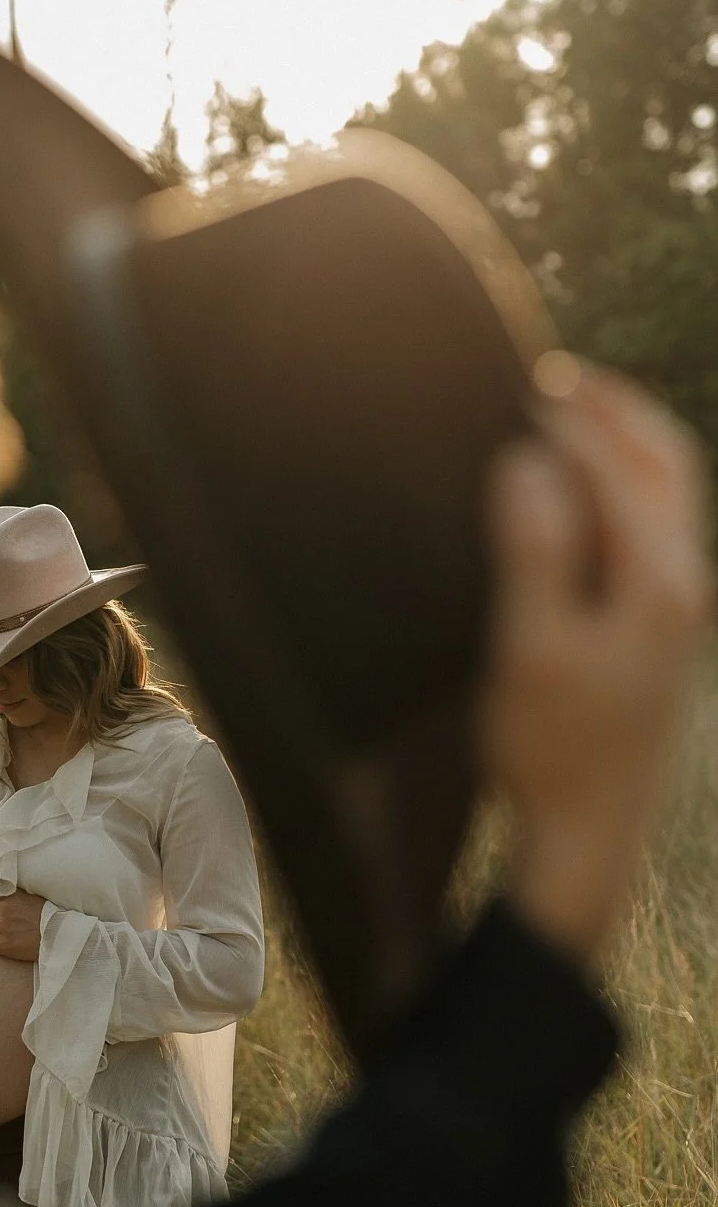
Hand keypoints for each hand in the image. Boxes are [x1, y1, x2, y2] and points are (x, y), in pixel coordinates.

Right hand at [481, 363, 712, 964]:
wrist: (589, 830)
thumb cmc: (550, 747)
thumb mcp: (528, 649)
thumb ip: (533, 551)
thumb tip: (528, 465)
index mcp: (658, 583)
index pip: (618, 472)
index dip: (571, 425)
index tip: (521, 390)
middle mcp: (685, 586)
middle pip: (667, 465)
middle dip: (616, 412)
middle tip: (557, 377)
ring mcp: (681, 609)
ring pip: (670, 494)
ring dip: (625, 444)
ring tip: (571, 415)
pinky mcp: (664, 630)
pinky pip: (657, 526)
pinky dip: (625, 486)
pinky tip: (581, 494)